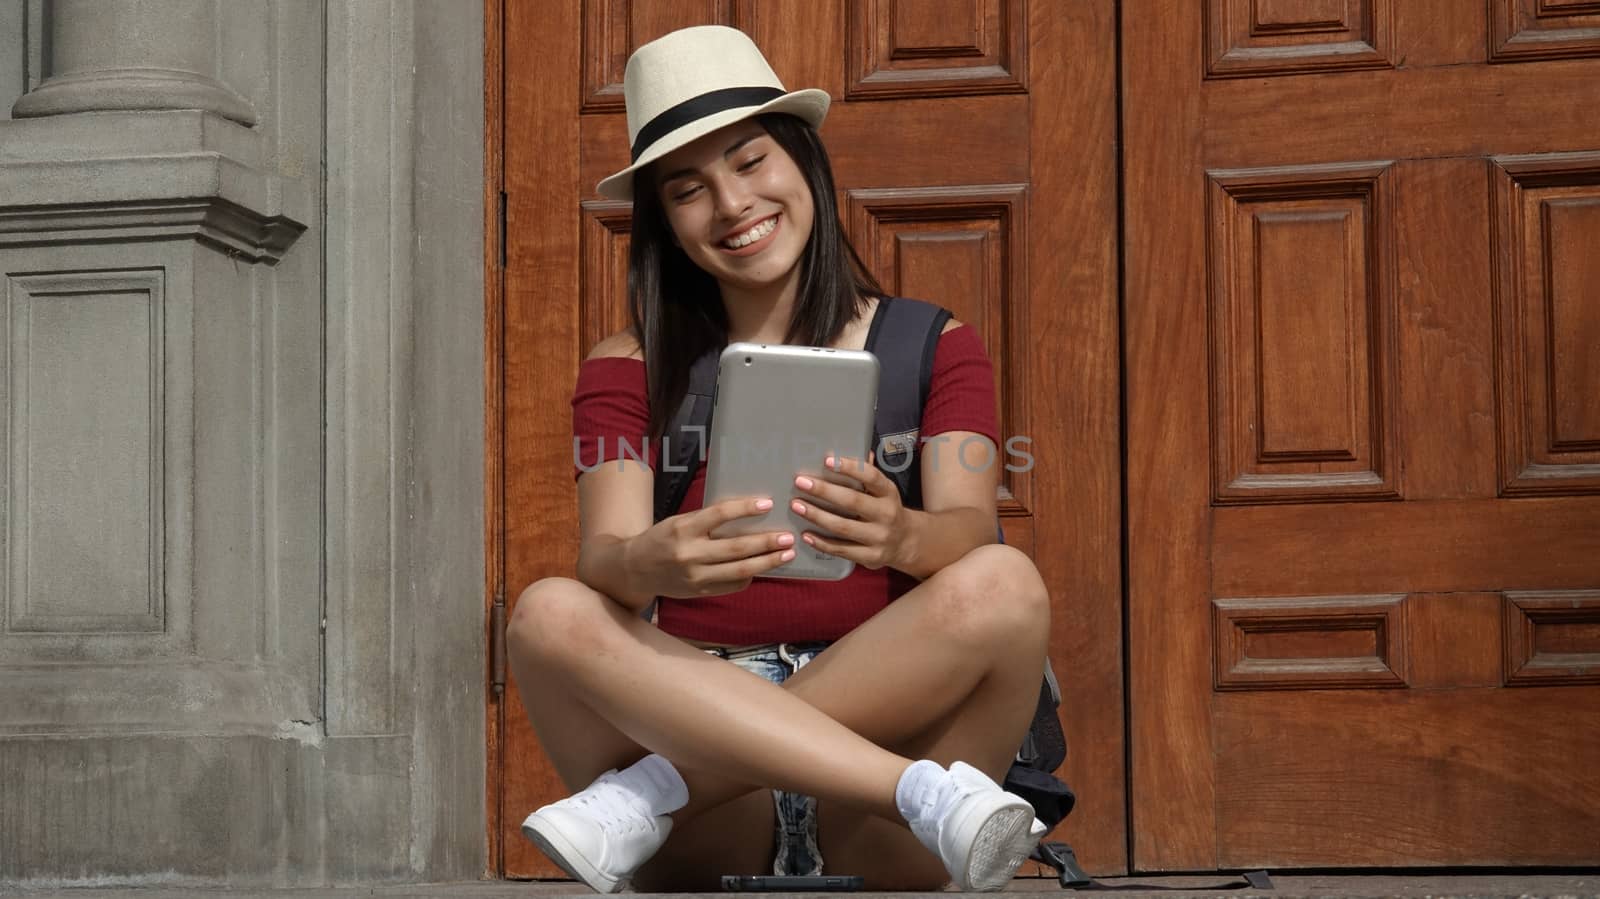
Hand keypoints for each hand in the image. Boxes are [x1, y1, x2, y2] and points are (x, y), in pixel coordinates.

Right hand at [627, 496, 796, 598]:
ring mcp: (695, 576)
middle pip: (736, 548)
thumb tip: (748, 516)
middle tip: (788, 537)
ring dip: (767, 562)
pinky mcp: (700, 592)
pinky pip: (732, 585)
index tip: (767, 504)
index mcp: (683, 528)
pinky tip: (762, 569)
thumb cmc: (662, 539)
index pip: (719, 515)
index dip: (745, 509)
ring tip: (786, 554)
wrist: (635, 570)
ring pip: (739, 570)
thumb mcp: (679, 522)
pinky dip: (749, 576)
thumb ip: (708, 522)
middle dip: (766, 543)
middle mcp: (689, 553)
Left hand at [789, 453, 911, 570]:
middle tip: (800, 482)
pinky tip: (805, 534)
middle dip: (824, 491)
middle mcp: (886, 514)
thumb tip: (854, 447)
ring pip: (843, 527)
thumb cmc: (886, 509)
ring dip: (817, 516)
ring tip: (796, 506)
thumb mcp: (883, 491)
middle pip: (852, 501)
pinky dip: (821, 542)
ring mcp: (879, 537)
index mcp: (889, 493)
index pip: (871, 477)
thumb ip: (867, 473)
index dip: (849, 468)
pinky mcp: (870, 557)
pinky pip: (841, 549)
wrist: (907, 543)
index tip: (826, 460)